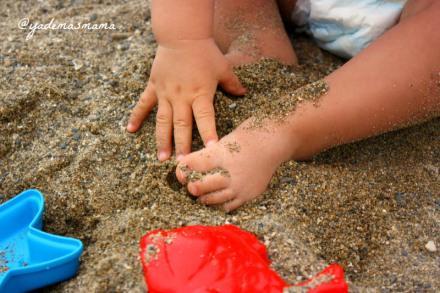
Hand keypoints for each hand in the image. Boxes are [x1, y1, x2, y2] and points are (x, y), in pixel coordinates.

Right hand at [127, 38, 245, 160]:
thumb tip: (244, 94)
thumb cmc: (205, 52)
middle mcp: (182, 97)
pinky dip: (136, 116)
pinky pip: (143, 104)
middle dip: (182, 146)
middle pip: (182, 125)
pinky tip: (129, 130)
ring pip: (163, 121)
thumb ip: (233, 84)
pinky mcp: (154, 87)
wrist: (182, 35)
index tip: (210, 151)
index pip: (205, 118)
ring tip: (161, 158)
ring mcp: (165, 93)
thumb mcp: (223, 67)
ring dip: (162, 140)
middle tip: (182, 165)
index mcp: (200, 93)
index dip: (208, 134)